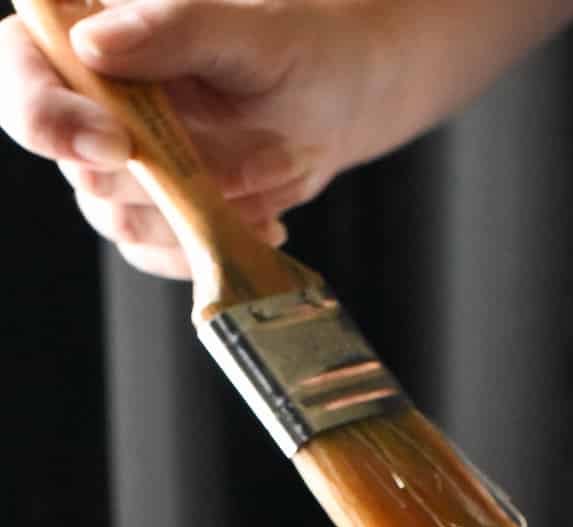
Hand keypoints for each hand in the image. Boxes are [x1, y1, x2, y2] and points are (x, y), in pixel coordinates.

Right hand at [0, 0, 572, 279]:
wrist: (341, 99)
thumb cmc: (299, 45)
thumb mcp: (253, 29)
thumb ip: (176, 30)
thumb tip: (95, 48)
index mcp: (91, 33)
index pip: (24, 72)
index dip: (50, 116)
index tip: (116, 145)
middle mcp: (91, 101)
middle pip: (77, 165)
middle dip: (153, 181)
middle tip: (222, 171)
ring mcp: (120, 163)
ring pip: (116, 218)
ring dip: (188, 219)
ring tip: (258, 191)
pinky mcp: (154, 211)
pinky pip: (155, 251)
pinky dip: (206, 248)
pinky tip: (262, 223)